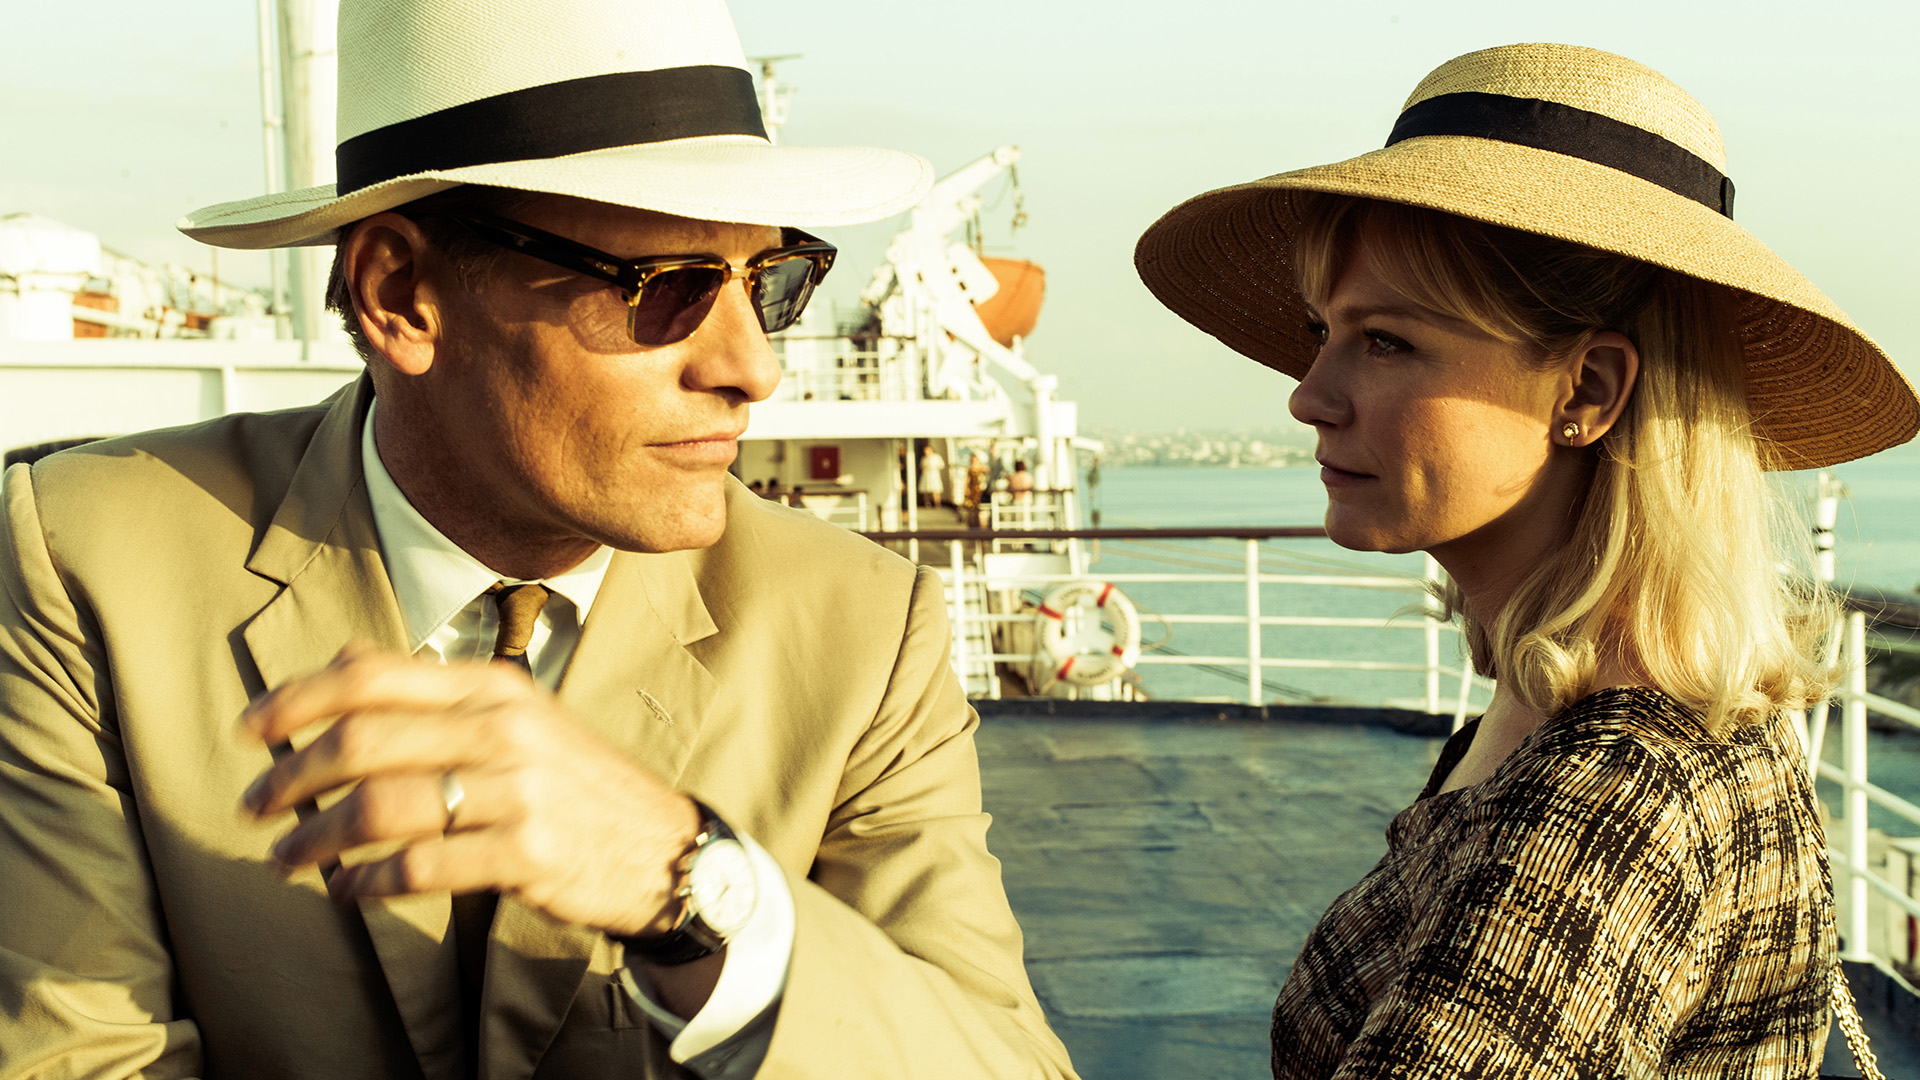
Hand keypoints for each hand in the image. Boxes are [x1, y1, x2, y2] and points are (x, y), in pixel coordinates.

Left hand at [240, 643, 698, 936]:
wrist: (661, 845)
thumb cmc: (572, 781)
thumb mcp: (518, 714)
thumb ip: (435, 691)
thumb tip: (344, 659)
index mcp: (493, 686)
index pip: (372, 677)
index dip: (297, 699)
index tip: (250, 729)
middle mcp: (504, 729)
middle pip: (363, 742)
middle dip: (291, 777)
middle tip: (252, 806)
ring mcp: (518, 792)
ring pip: (380, 809)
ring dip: (315, 839)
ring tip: (286, 858)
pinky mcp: (525, 854)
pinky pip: (418, 867)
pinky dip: (366, 882)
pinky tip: (346, 888)